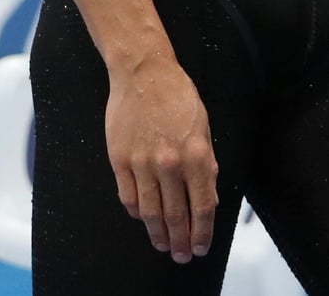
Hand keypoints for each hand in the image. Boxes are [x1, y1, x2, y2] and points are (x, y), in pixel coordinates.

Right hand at [106, 54, 218, 262]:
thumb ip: (206, 165)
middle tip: (182, 256)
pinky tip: (143, 220)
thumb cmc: (177, 97)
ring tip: (163, 245)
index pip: (203, 206)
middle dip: (181, 241)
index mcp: (196, 155)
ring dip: (158, 234)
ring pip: (150, 212)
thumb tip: (208, 199)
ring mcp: (142, 163)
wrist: (143, 73)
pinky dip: (136, 213)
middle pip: (177, 215)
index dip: (203, 232)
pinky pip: (128, 197)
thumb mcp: (204, 128)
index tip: (201, 247)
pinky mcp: (119, 159)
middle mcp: (170, 163)